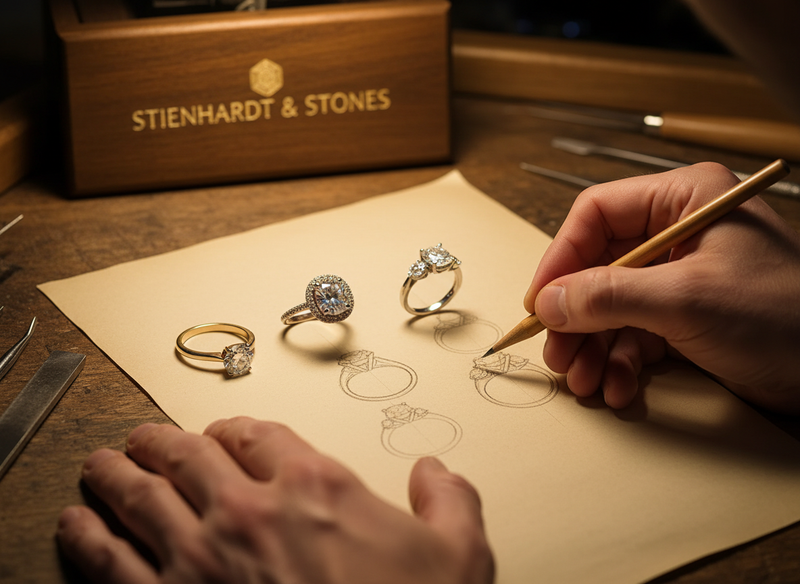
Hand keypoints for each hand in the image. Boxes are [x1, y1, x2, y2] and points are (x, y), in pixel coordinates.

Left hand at [57, 418, 493, 583]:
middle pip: (189, 453)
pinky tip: (76, 526)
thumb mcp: (459, 556)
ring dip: (117, 473)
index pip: (258, 433)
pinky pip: (111, 560)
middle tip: (147, 437)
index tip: (224, 433)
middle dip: (163, 440)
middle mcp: (252, 509)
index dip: (235, 428)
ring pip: (142, 494)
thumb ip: (451, 501)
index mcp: (315, 486)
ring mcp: (203, 556)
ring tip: (103, 464)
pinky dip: (88, 536)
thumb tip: (438, 474)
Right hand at [524, 162, 799, 412]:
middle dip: (575, 315)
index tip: (540, 301)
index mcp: (684, 200)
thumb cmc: (786, 316)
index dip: (561, 257)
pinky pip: (634, 333)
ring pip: (611, 305)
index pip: (597, 215)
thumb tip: (549, 302)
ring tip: (583, 380)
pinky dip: (619, 362)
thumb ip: (609, 296)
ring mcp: (681, 277)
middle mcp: (678, 233)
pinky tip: (618, 387)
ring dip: (592, 346)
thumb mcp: (687, 300)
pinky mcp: (685, 316)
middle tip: (557, 351)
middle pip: (598, 266)